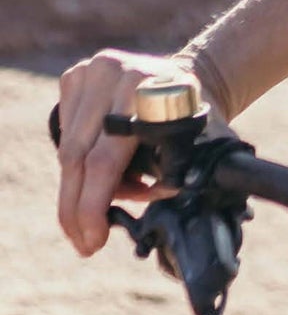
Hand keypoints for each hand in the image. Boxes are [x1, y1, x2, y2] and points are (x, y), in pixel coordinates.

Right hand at [54, 48, 224, 257]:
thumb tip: (130, 211)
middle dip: (77, 209)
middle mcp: (113, 72)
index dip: (94, 205)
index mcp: (147, 88)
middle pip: (77, 157)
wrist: (190, 77)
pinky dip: (80, 163)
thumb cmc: (195, 120)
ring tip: (99, 213)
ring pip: (67, 149)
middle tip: (84, 244)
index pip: (105, 161)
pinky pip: (66, 134)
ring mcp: (90, 70)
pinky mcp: (74, 76)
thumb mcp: (194, 144)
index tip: (94, 240)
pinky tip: (101, 175)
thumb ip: (168, 177)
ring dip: (79, 189)